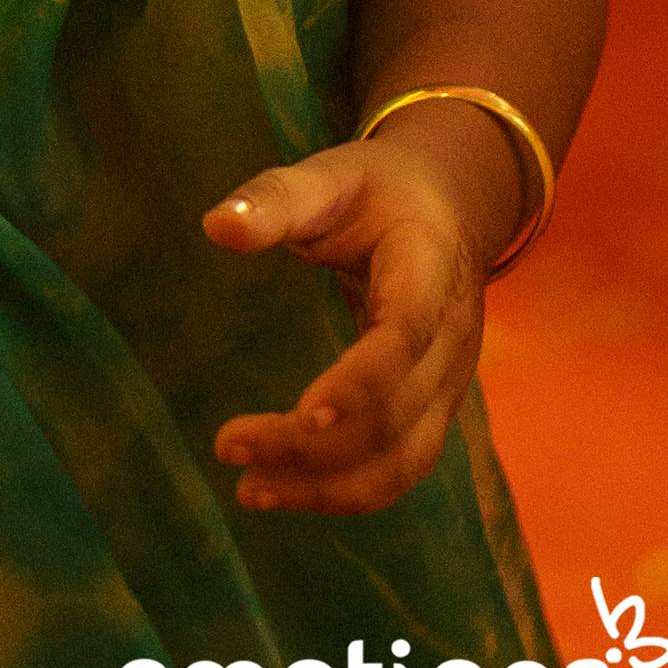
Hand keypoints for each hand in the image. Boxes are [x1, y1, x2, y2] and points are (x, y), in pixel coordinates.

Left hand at [203, 98, 524, 514]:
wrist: (448, 206)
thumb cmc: (379, 191)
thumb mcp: (331, 175)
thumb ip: (276, 198)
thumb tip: (216, 225)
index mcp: (428, 269)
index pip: (407, 335)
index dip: (361, 381)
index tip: (302, 413)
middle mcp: (452, 337)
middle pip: (395, 414)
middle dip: (313, 446)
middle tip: (226, 444)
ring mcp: (450, 380)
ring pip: (404, 459)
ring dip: (330, 488)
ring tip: (249, 490)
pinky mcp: (436, 408)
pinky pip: (402, 466)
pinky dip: (348, 491)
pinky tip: (287, 490)